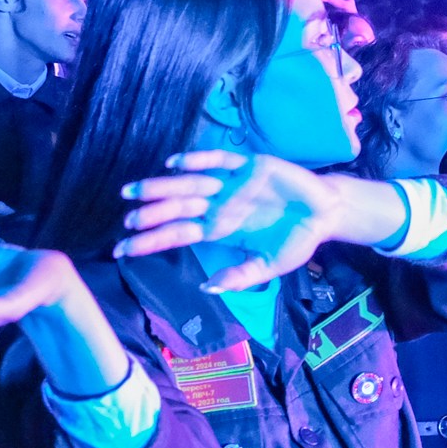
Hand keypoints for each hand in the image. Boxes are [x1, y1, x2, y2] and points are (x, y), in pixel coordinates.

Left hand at [116, 152, 398, 291]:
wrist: (325, 214)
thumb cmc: (296, 240)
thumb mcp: (269, 266)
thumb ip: (240, 276)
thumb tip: (208, 287)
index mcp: (219, 230)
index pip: (176, 235)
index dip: (148, 241)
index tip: (120, 250)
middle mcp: (218, 205)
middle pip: (176, 208)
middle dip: (149, 213)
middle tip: (125, 219)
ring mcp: (231, 184)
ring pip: (188, 184)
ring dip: (161, 187)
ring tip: (134, 191)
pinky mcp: (249, 165)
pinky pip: (218, 161)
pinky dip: (197, 160)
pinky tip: (174, 163)